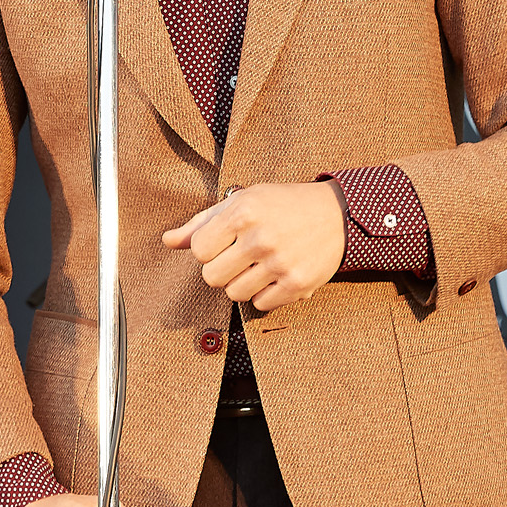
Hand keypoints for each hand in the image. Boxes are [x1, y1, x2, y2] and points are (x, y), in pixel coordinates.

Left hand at [163, 181, 345, 310]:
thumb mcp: (242, 202)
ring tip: (259, 266)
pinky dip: (265, 294)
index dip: (208, 249)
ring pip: (234, 294)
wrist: (338, 214)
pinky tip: (276, 275)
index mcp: (243, 212)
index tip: (225, 242)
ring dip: (242, 284)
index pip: (198, 251)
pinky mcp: (298, 284)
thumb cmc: (282, 205)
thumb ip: (202, 223)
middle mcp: (261, 238)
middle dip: (222, 269)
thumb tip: (168, 241)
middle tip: (241, 256)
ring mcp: (281, 263)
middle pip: (212, 277)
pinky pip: (260, 305)